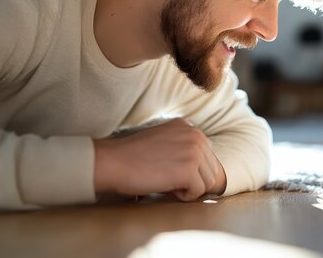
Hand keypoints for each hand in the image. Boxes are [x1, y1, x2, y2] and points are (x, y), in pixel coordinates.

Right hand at [93, 118, 226, 200]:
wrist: (112, 162)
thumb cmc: (132, 156)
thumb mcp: (164, 140)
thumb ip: (184, 145)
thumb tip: (202, 168)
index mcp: (189, 127)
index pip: (207, 156)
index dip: (190, 170)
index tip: (169, 169)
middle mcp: (196, 135)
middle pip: (210, 169)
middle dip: (192, 179)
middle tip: (167, 177)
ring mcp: (194, 151)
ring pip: (208, 182)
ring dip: (189, 187)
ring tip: (167, 181)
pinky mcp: (189, 170)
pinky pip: (198, 192)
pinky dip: (184, 196)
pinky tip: (167, 187)